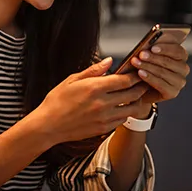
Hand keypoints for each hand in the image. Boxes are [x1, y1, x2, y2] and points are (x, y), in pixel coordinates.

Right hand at [35, 57, 149, 144]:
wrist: (49, 125)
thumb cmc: (56, 102)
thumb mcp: (72, 80)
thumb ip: (93, 70)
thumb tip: (108, 61)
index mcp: (94, 88)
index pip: (125, 80)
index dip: (135, 76)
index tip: (137, 73)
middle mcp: (102, 103)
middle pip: (133, 94)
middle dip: (141, 87)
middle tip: (143, 83)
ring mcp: (104, 117)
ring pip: (131, 108)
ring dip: (136, 101)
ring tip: (135, 96)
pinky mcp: (104, 128)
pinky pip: (122, 120)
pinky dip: (126, 113)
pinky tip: (122, 108)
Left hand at [130, 42, 188, 104]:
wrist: (141, 89)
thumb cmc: (146, 68)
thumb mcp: (149, 55)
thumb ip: (152, 47)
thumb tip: (149, 42)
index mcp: (180, 56)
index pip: (178, 50)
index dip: (165, 48)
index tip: (152, 47)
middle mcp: (183, 69)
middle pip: (169, 62)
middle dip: (153, 57)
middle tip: (141, 55)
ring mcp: (179, 82)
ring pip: (164, 72)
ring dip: (148, 67)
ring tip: (136, 63)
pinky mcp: (173, 93)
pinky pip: (161, 84)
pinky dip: (149, 77)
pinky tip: (141, 73)